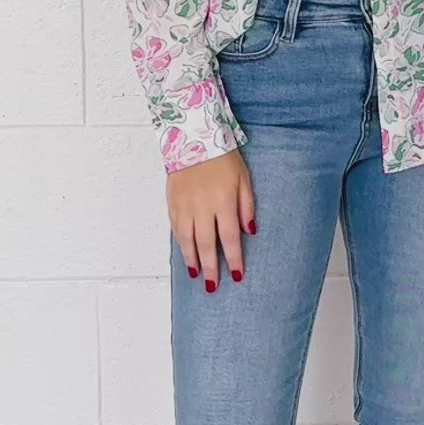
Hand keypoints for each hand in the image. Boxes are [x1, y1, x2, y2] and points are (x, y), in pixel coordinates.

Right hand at [166, 149, 254, 291]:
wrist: (193, 137)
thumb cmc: (223, 157)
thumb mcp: (244, 178)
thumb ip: (247, 206)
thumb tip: (250, 231)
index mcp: (223, 201)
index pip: (230, 237)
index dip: (234, 258)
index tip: (237, 275)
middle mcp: (203, 207)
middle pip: (207, 244)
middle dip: (211, 268)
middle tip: (213, 287)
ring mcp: (185, 205)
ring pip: (188, 240)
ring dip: (192, 260)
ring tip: (197, 276)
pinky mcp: (172, 202)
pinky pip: (176, 229)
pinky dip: (180, 244)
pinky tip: (185, 254)